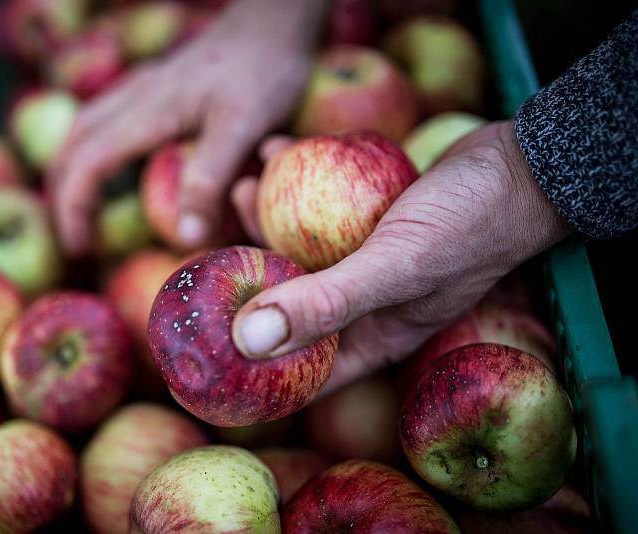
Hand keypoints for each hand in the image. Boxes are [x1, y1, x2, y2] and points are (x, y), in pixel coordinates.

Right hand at [51, 0, 327, 254]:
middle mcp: (134, 98)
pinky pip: (107, 120)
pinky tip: (116, 164)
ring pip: (85, 129)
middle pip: (72, 145)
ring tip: (83, 206)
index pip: (85, 164)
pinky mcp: (160, 86)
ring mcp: (144, 89)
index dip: (73, 209)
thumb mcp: (243, 126)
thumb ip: (211, 179)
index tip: (78, 247)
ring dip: (74, 169)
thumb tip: (185, 236)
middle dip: (63, 193)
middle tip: (75, 237)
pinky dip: (95, 149)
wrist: (275, 21)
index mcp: (144, 113)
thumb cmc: (264, 69)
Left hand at [230, 121, 570, 392]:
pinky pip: (322, 209)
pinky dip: (297, 182)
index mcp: (373, 338)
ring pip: (301, 250)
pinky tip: (274, 151)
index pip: (300, 370)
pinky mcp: (372, 221)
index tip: (204, 345)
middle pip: (290, 304)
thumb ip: (325, 304)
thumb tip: (247, 342)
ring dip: (266, 217)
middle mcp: (366, 306)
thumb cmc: (469, 225)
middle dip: (249, 278)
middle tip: (212, 248)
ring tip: (242, 182)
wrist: (524, 164)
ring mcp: (368, 261)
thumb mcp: (395, 267)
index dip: (250, 365)